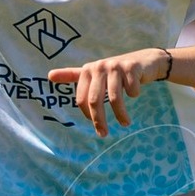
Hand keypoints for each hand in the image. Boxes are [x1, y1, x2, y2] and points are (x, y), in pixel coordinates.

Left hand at [49, 48, 165, 137]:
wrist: (145, 61)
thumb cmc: (116, 72)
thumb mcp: (94, 73)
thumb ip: (72, 75)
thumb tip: (49, 75)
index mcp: (87, 70)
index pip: (82, 99)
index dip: (88, 116)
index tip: (97, 126)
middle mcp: (99, 66)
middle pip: (95, 101)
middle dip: (99, 121)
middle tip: (104, 134)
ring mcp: (115, 66)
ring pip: (115, 98)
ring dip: (121, 115)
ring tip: (125, 123)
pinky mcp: (131, 67)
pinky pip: (131, 91)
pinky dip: (135, 95)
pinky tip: (136, 92)